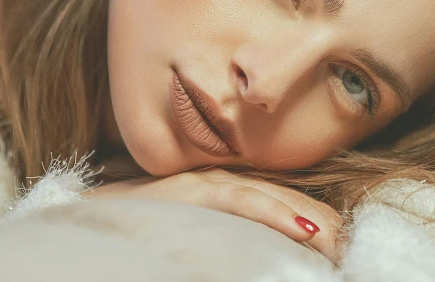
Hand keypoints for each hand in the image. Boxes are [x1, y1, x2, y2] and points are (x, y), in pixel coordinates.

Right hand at [84, 167, 345, 263]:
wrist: (85, 215)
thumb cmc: (141, 225)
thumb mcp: (193, 228)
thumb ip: (225, 232)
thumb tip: (256, 253)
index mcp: (230, 189)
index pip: (288, 203)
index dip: (318, 223)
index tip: (342, 247)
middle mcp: (226, 180)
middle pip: (291, 200)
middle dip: (326, 226)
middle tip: (350, 249)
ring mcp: (209, 182)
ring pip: (276, 198)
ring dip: (313, 223)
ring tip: (341, 243)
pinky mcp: (191, 190)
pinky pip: (244, 201)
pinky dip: (278, 215)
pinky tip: (307, 231)